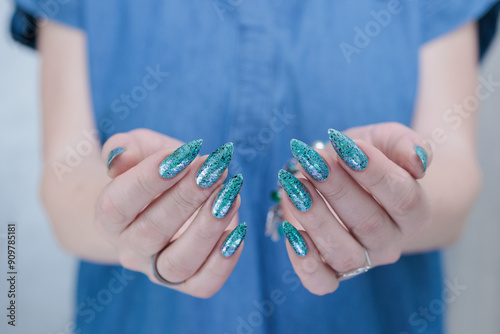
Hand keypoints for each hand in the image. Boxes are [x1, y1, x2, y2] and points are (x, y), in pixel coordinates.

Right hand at [94, 129, 244, 297]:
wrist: (159, 200)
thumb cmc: (150, 169)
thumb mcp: (138, 148)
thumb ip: (125, 148)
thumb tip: (119, 157)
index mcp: (108, 218)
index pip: (118, 204)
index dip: (148, 180)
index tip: (181, 155)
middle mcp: (130, 249)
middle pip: (152, 231)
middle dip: (186, 197)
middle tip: (214, 169)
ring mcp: (158, 269)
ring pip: (178, 262)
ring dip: (208, 228)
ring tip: (231, 195)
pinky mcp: (189, 281)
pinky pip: (204, 283)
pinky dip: (223, 262)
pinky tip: (238, 231)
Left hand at [279, 122, 432, 294]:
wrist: (347, 179)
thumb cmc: (367, 156)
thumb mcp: (385, 139)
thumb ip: (405, 144)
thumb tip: (419, 162)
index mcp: (413, 212)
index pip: (403, 198)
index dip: (375, 172)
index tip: (347, 146)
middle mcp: (389, 241)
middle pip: (369, 223)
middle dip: (337, 189)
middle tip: (313, 162)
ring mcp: (360, 260)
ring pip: (343, 253)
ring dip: (316, 220)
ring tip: (295, 188)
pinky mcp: (330, 271)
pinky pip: (321, 281)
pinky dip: (306, 263)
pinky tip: (291, 231)